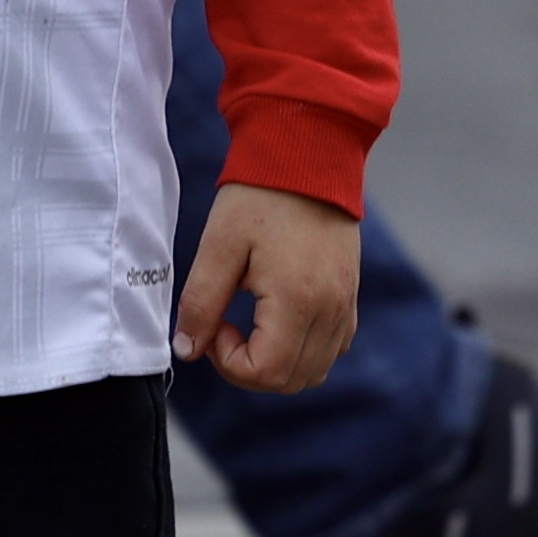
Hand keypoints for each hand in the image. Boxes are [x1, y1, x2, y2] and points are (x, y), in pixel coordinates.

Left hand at [172, 182, 362, 393]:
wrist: (309, 155)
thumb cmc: (260, 196)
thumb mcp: (218, 246)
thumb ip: (200, 303)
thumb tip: (188, 350)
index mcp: (297, 299)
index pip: (267, 373)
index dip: (230, 363)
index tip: (216, 326)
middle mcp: (330, 309)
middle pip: (291, 381)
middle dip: (249, 369)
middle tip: (225, 328)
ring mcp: (345, 305)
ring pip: (313, 371)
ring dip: (276, 364)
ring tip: (249, 324)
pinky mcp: (350, 297)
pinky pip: (331, 348)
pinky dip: (301, 351)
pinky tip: (276, 319)